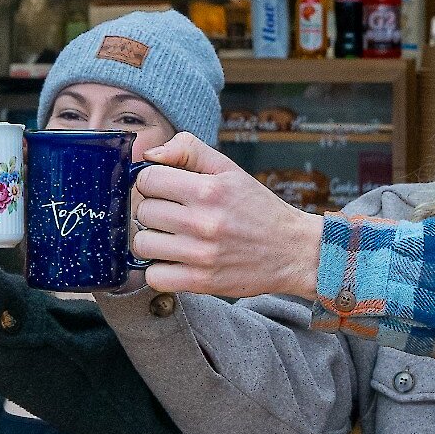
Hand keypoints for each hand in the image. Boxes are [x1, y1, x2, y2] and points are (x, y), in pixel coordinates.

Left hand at [129, 132, 324, 300]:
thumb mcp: (229, 169)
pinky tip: (173, 261)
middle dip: (153, 211)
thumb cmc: (258, 209)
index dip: (151, 183)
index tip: (163, 190)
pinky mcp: (201, 281)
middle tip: (172, 215)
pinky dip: (158, 270)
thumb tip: (148, 155)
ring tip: (171, 238)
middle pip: (143, 211)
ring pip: (142, 244)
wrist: (292, 250)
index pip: (147, 180)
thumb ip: (188, 151)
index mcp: (208, 190)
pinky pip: (154, 277)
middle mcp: (202, 222)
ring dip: (152, 240)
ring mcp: (200, 254)